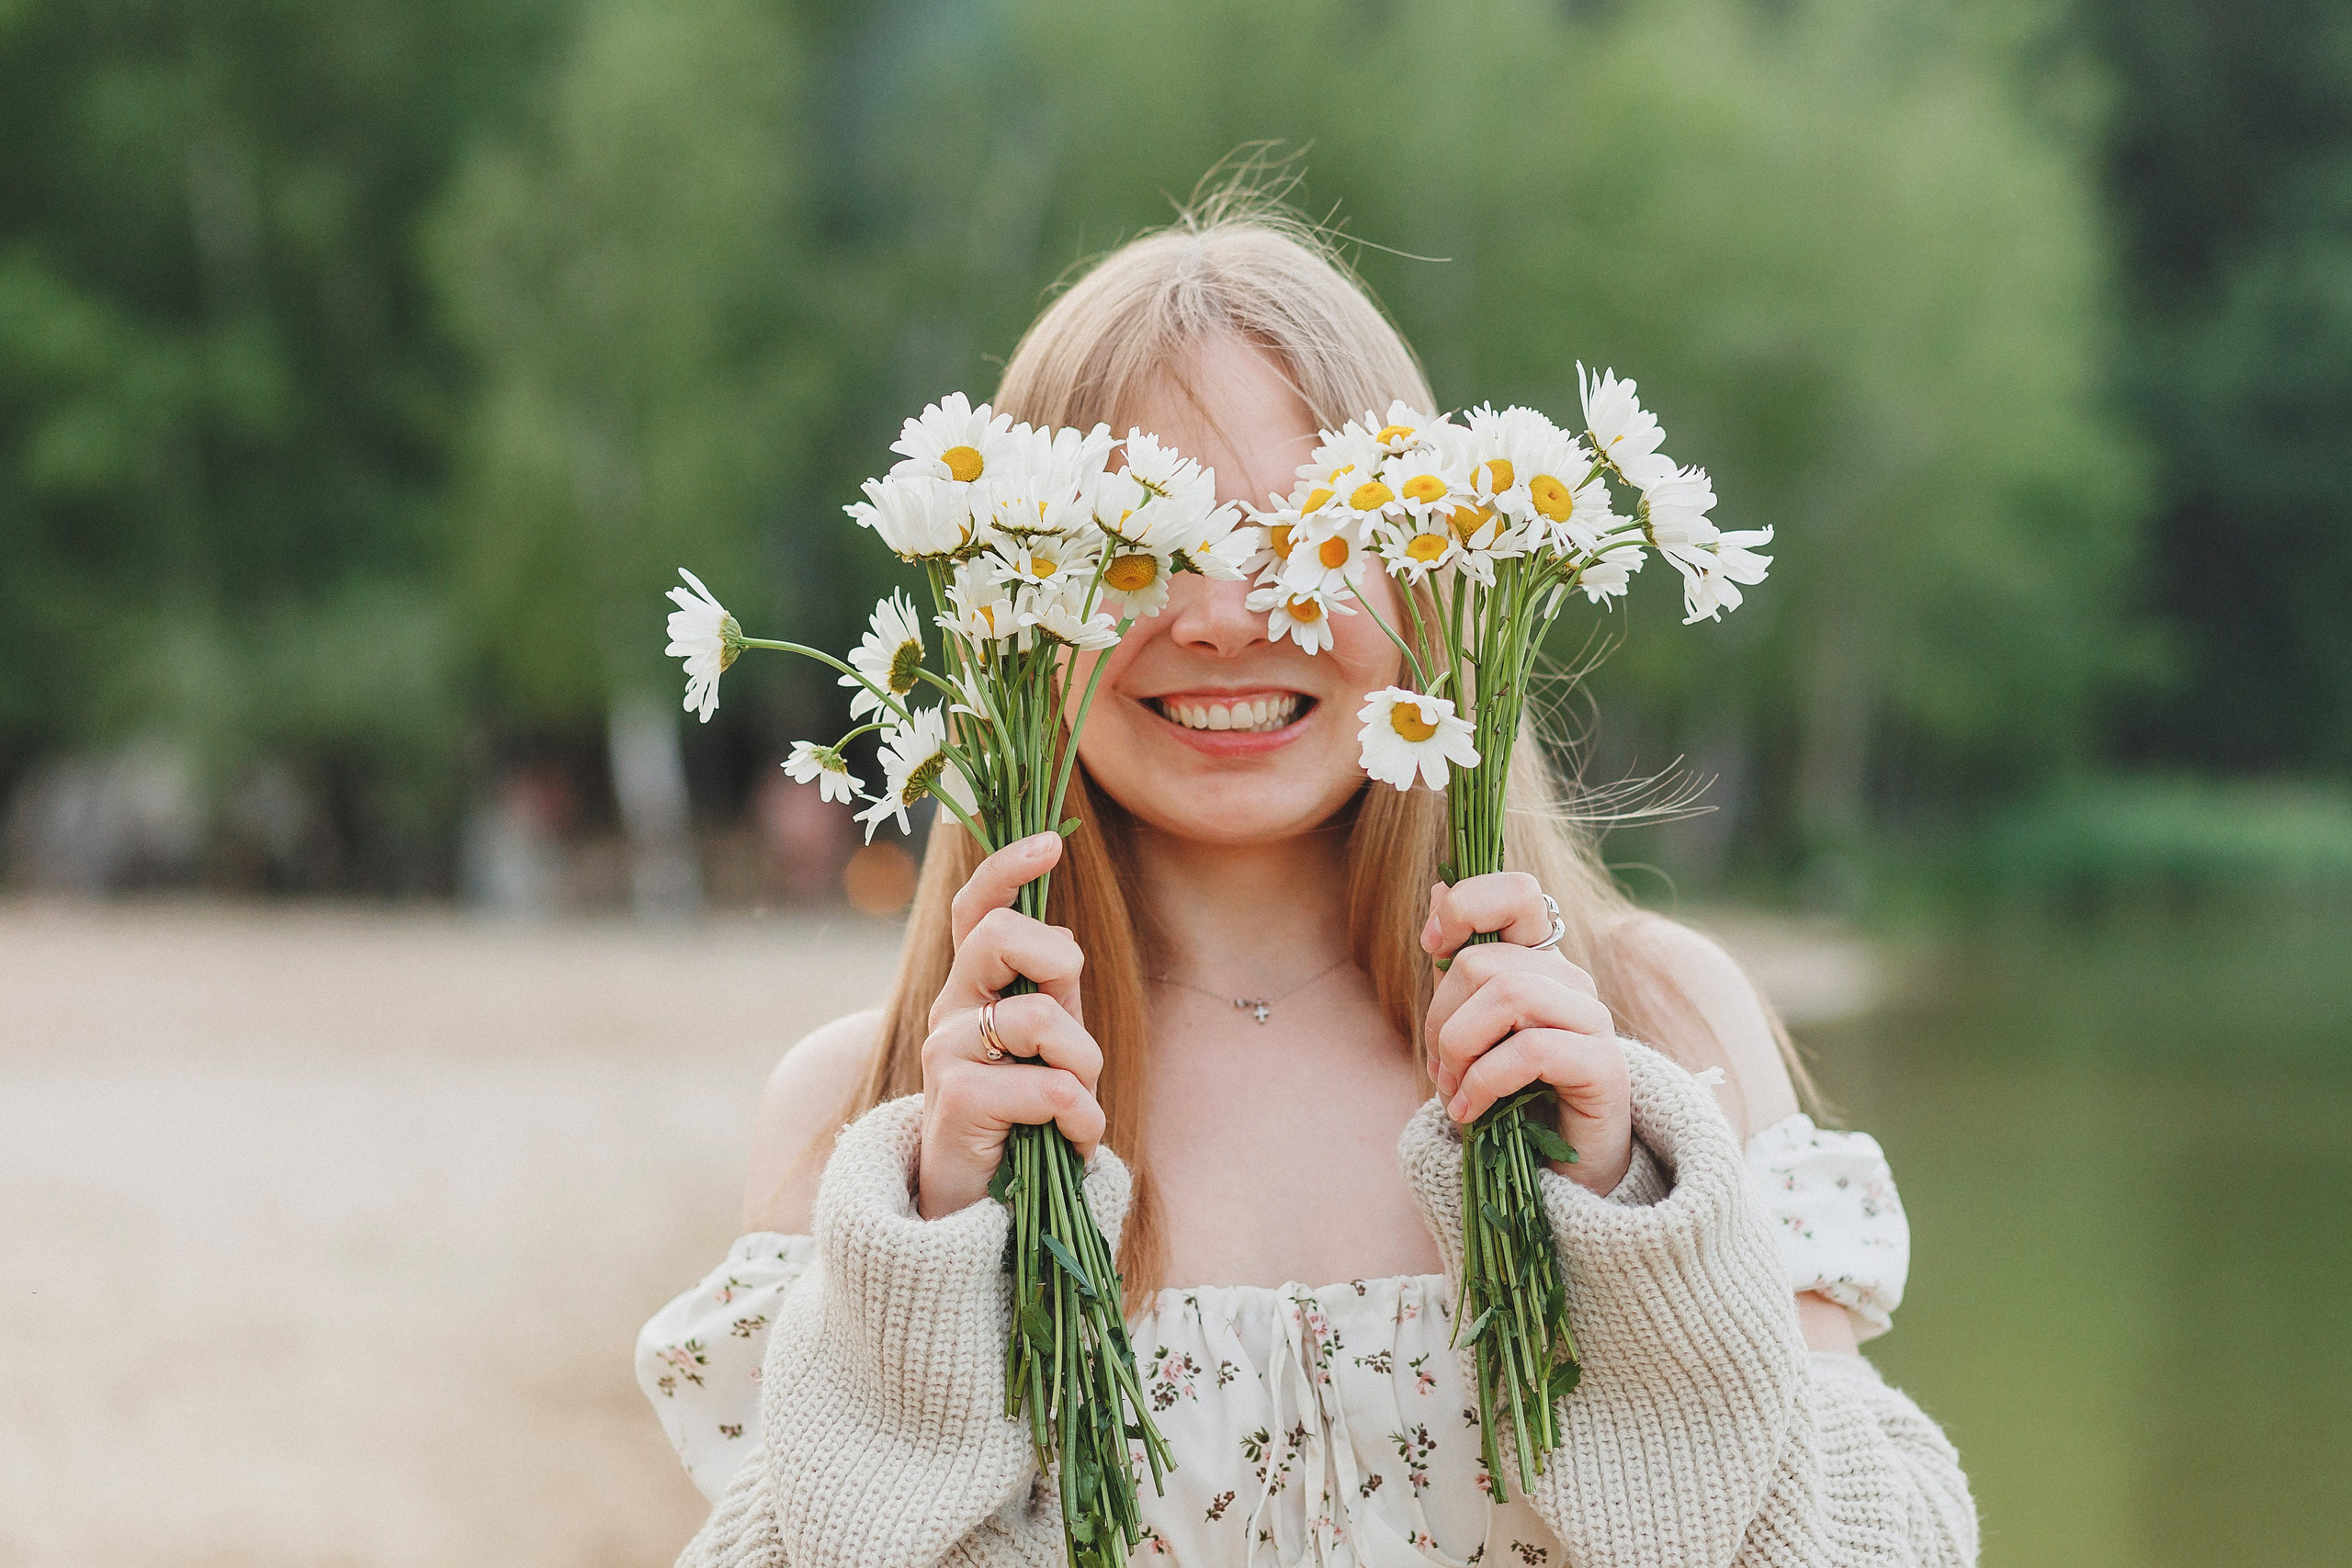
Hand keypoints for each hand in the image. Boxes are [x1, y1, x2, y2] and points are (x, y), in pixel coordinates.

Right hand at [916, 831, 1106, 1218]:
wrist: (980, 1209)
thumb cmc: (1024, 1120)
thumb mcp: (1048, 1045)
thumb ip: (1051, 992)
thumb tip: (1065, 940)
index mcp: (973, 987)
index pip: (979, 909)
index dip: (1008, 867)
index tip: (1052, 844)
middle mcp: (951, 1008)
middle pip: (1000, 936)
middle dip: (1059, 964)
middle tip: (1070, 1020)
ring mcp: (947, 1052)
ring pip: (1040, 1019)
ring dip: (1083, 1065)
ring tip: (1076, 1105)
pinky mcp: (955, 1100)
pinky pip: (1050, 1089)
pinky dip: (1081, 1119)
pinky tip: (1072, 1141)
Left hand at [1422, 872, 1632, 1195]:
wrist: (1560, 1173)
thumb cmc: (1510, 1097)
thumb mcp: (1471, 1026)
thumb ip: (1458, 963)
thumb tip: (1437, 884)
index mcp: (1538, 962)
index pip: (1518, 893)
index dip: (1467, 905)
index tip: (1431, 944)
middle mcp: (1570, 981)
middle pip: (1483, 961)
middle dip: (1440, 1019)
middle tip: (1438, 1068)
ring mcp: (1592, 1021)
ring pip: (1507, 994)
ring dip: (1459, 1048)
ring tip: (1452, 1091)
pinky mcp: (1604, 1066)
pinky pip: (1530, 1050)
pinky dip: (1484, 1082)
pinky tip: (1471, 1113)